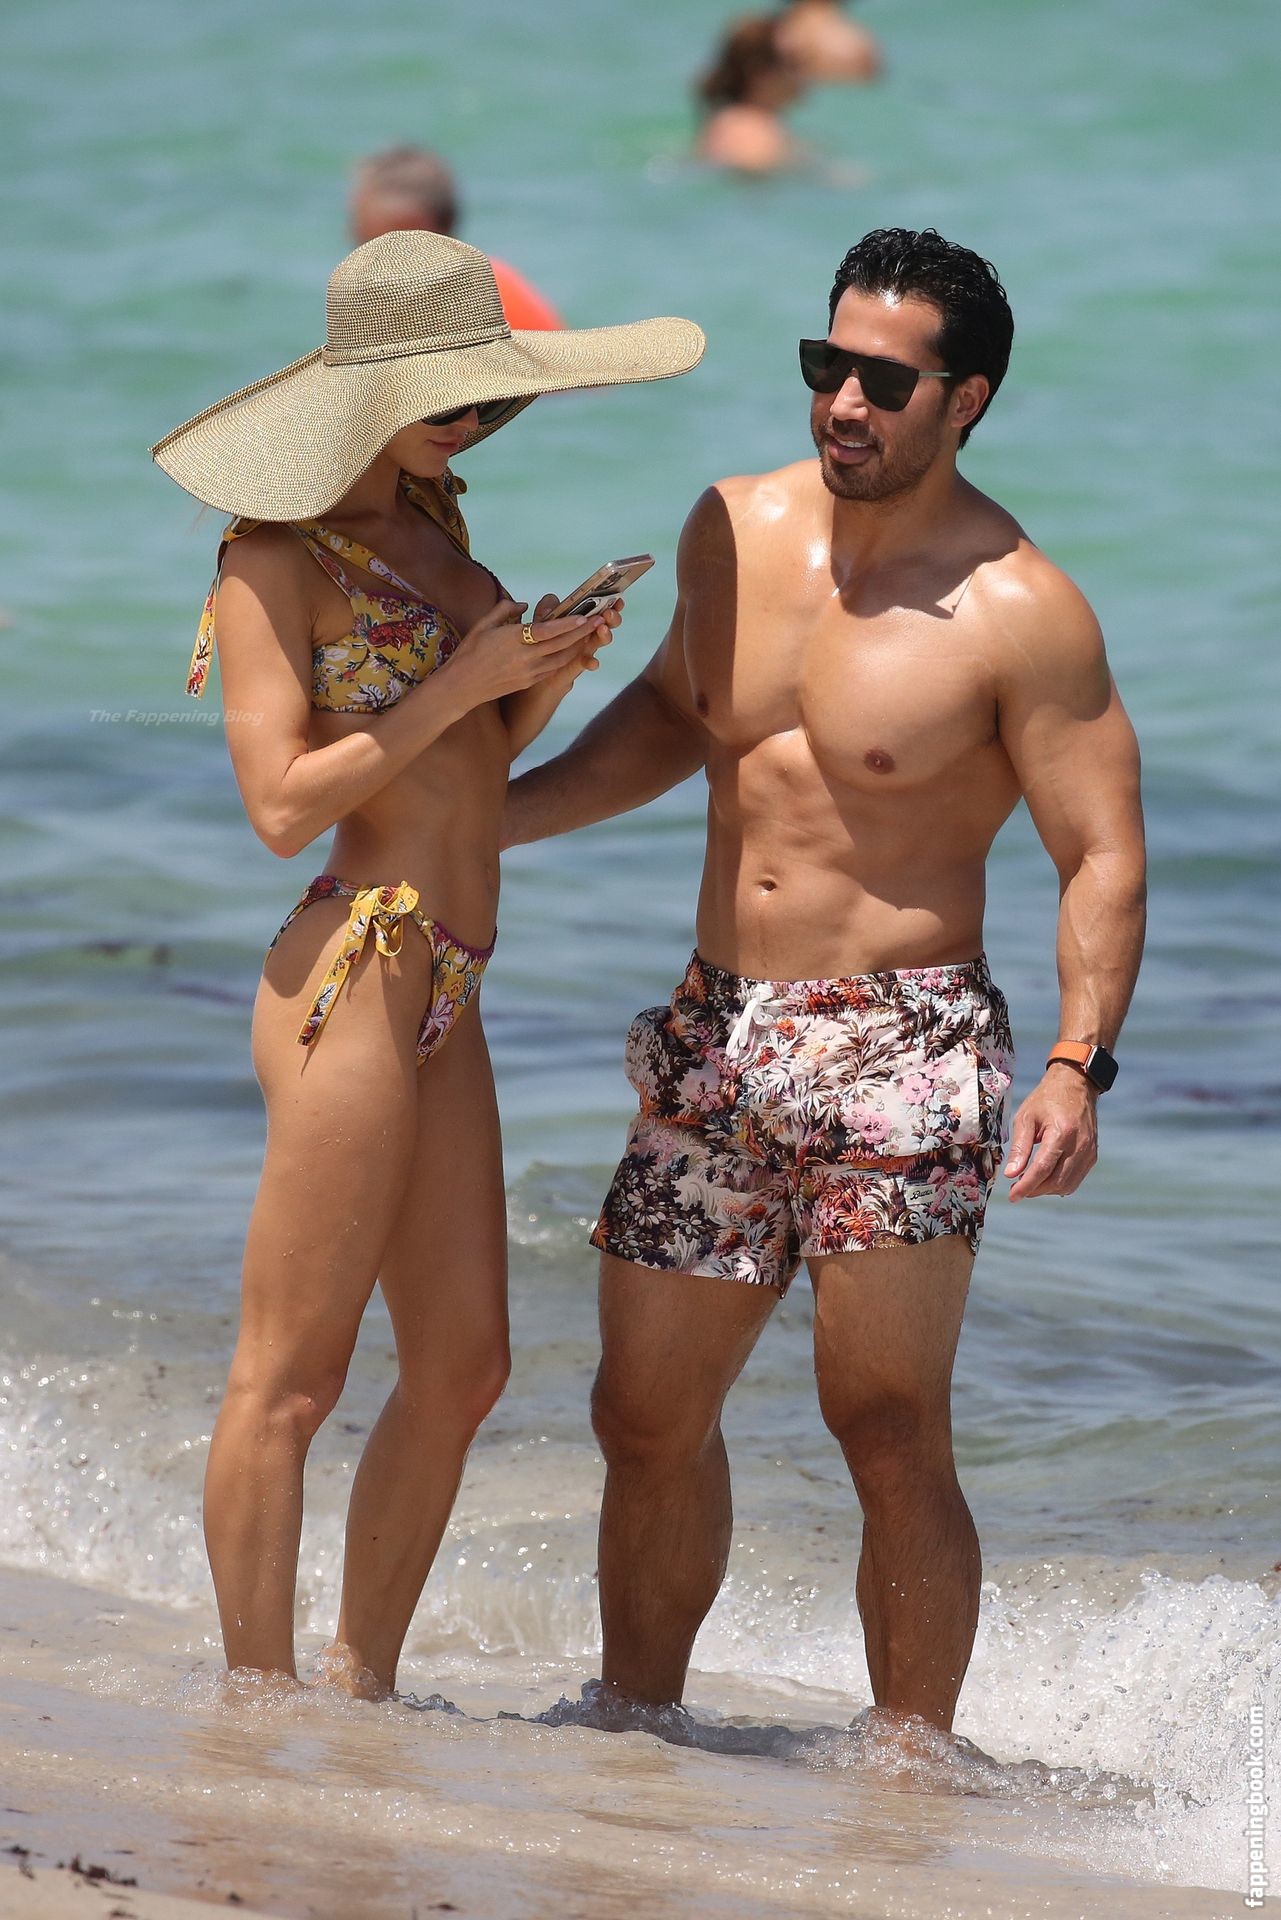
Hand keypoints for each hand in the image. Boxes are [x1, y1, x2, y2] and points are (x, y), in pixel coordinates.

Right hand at [444, 597, 604, 706]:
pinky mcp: (529, 682)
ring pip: (562, 658)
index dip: (568, 624)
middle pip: (561, 644)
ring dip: (579, 645)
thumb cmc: (469, 652)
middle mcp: (525, 657)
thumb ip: (505, 610)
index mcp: (513, 639)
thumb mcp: (483, 625)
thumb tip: (525, 604)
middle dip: (583, 632)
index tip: (584, 616)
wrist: (461, 686)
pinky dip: (567, 658)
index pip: (547, 631)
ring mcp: (529, 672)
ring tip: (593, 633)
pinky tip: (575, 649)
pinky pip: (553, 668)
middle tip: (600, 619)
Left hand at [529, 592, 619, 678]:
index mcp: (581, 622)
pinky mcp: (574, 668)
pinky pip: (584, 665)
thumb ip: (547, 610)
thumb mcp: (542, 622)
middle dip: (612, 619)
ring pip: (597, 643)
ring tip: (603, 629)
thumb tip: (552, 600)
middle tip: (609, 613)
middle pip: (606, 626)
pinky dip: (590, 663)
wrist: (536, 674)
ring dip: (604, 636)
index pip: (601, 610)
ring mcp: (582, 652)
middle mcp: (586, 636)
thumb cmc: (541, 644)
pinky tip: (593, 662)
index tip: (618, 599)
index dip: (612, 604)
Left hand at [1003, 1066, 1098, 1200]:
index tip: (1013, 1196)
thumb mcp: (1025, 1118)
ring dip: (1047, 1189)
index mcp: (1061, 1132)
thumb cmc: (1046, 1100)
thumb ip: (1019, 1147)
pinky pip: (1076, 1179)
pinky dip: (1059, 1183)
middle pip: (1056, 1181)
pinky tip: (1046, 1178)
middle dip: (1035, 1190)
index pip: (1043, 1168)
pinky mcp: (1092, 1155)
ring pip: (1067, 1184)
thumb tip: (1011, 1174)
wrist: (1075, 1086)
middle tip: (1018, 1188)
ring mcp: (1089, 1151)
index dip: (1027, 1186)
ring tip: (1030, 1182)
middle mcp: (1080, 1144)